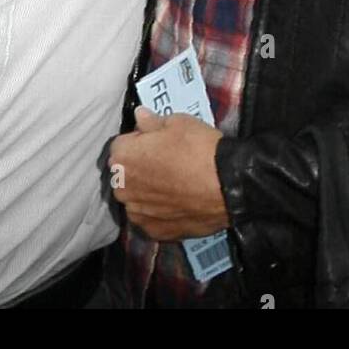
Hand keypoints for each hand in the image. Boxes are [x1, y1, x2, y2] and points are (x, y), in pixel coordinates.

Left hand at [108, 108, 228, 240]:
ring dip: (148, 191)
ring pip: (137, 198)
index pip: (121, 145)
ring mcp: (138, 214)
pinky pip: (151, 218)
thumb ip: (151, 122)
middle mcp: (123, 188)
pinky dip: (159, 212)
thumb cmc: (198, 149)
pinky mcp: (155, 232)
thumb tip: (140, 116)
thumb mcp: (176, 122)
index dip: (140, 141)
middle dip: (140, 168)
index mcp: (122, 158)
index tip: (156, 142)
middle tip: (166, 162)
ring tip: (174, 184)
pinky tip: (177, 202)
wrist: (227, 184)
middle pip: (125, 174)